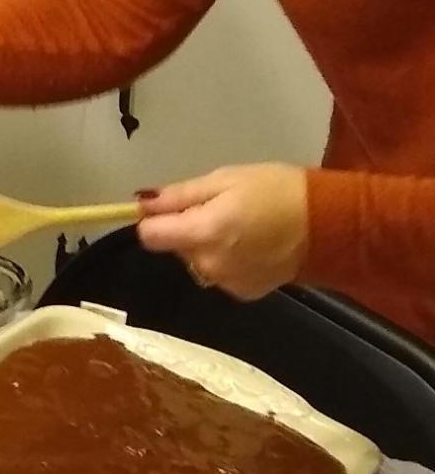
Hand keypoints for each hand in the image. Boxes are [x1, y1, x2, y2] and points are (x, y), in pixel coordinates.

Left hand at [135, 164, 309, 299]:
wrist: (330, 226)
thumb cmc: (277, 191)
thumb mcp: (224, 180)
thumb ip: (180, 195)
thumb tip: (142, 203)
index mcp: (204, 233)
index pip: (150, 237)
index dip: (152, 220)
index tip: (164, 208)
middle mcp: (210, 264)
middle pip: (174, 247)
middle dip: (186, 228)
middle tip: (217, 209)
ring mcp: (227, 282)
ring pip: (196, 260)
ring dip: (205, 244)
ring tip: (238, 225)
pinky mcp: (244, 293)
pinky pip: (218, 272)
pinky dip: (225, 259)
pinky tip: (250, 245)